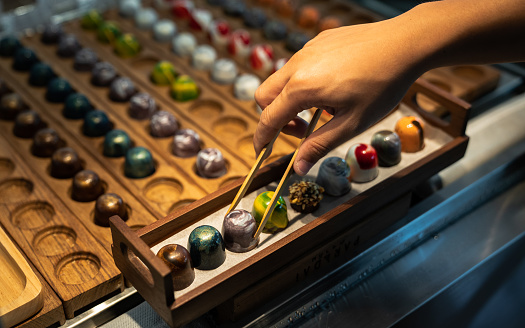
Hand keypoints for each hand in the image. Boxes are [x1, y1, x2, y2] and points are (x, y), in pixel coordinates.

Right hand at [254, 16, 425, 174]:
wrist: (405, 43)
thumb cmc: (383, 84)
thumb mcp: (352, 123)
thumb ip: (319, 145)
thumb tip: (298, 167)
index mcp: (302, 88)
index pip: (269, 118)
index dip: (262, 138)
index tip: (262, 151)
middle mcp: (298, 65)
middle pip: (265, 96)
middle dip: (275, 118)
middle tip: (303, 130)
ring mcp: (307, 50)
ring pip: (283, 80)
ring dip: (293, 100)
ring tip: (326, 107)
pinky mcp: (319, 41)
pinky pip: (300, 65)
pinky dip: (306, 82)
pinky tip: (335, 86)